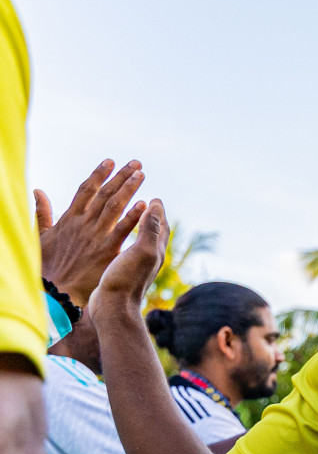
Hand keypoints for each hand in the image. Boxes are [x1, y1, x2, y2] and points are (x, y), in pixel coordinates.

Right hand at [37, 159, 145, 300]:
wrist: (56, 292)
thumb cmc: (48, 266)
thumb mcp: (40, 236)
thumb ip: (42, 213)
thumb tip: (37, 191)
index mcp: (69, 218)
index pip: (86, 189)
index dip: (99, 174)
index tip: (111, 161)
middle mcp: (83, 223)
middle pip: (104, 193)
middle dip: (120, 176)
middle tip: (136, 163)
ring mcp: (96, 236)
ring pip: (114, 206)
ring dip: (128, 189)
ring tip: (141, 175)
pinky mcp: (106, 250)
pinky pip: (123, 230)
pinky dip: (134, 216)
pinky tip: (145, 205)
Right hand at [90, 199, 167, 317]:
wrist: (113, 308)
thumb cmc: (126, 279)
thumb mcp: (141, 251)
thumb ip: (149, 229)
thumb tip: (157, 206)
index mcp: (155, 252)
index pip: (162, 227)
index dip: (159, 211)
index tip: (155, 198)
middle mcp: (149, 259)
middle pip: (155, 234)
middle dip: (153, 218)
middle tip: (148, 204)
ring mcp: (137, 267)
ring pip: (142, 242)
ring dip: (139, 228)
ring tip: (133, 218)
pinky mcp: (124, 272)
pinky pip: (128, 250)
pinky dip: (126, 240)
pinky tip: (117, 240)